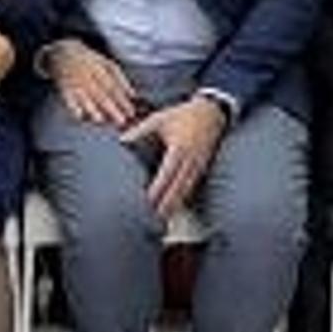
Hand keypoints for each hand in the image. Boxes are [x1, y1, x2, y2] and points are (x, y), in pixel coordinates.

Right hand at [44, 39, 138, 128]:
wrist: (62, 52)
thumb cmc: (88, 60)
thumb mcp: (106, 63)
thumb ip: (120, 78)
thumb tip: (133, 95)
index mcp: (99, 69)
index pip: (113, 87)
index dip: (122, 100)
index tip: (130, 112)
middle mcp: (88, 75)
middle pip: (100, 94)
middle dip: (111, 108)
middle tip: (120, 121)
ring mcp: (75, 82)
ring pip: (85, 97)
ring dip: (92, 109)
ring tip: (101, 120)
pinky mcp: (64, 88)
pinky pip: (68, 99)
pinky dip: (73, 108)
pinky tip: (80, 117)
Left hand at [121, 94, 228, 218]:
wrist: (211, 112)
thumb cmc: (183, 115)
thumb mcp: (160, 119)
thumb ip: (140, 130)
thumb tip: (121, 140)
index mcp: (178, 149)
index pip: (166, 175)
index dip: (157, 191)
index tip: (147, 202)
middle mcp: (190, 160)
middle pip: (177, 188)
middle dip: (166, 205)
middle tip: (153, 219)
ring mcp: (198, 165)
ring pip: (186, 190)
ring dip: (175, 205)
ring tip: (163, 218)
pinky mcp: (202, 168)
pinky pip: (192, 186)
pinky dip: (183, 198)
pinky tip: (176, 207)